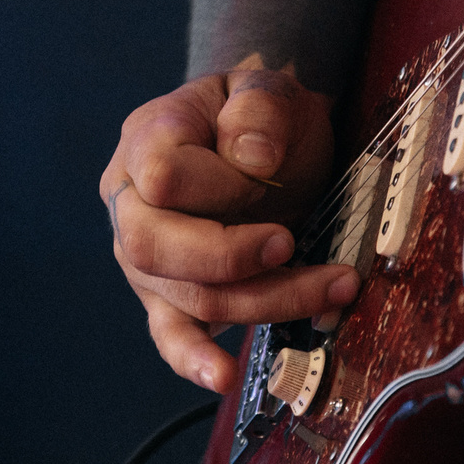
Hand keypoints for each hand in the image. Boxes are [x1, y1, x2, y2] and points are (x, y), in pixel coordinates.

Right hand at [102, 56, 356, 392]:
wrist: (264, 141)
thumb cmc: (261, 116)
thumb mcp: (268, 87)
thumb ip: (260, 107)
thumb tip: (254, 160)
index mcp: (148, 140)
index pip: (162, 177)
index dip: (218, 186)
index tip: (268, 175)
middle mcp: (130, 204)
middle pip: (153, 248)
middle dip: (232, 257)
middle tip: (291, 242)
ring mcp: (143, 259)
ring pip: (185, 297)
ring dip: (265, 300)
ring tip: (333, 287)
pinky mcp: (167, 297)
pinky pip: (171, 336)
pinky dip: (196, 359)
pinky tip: (223, 376)